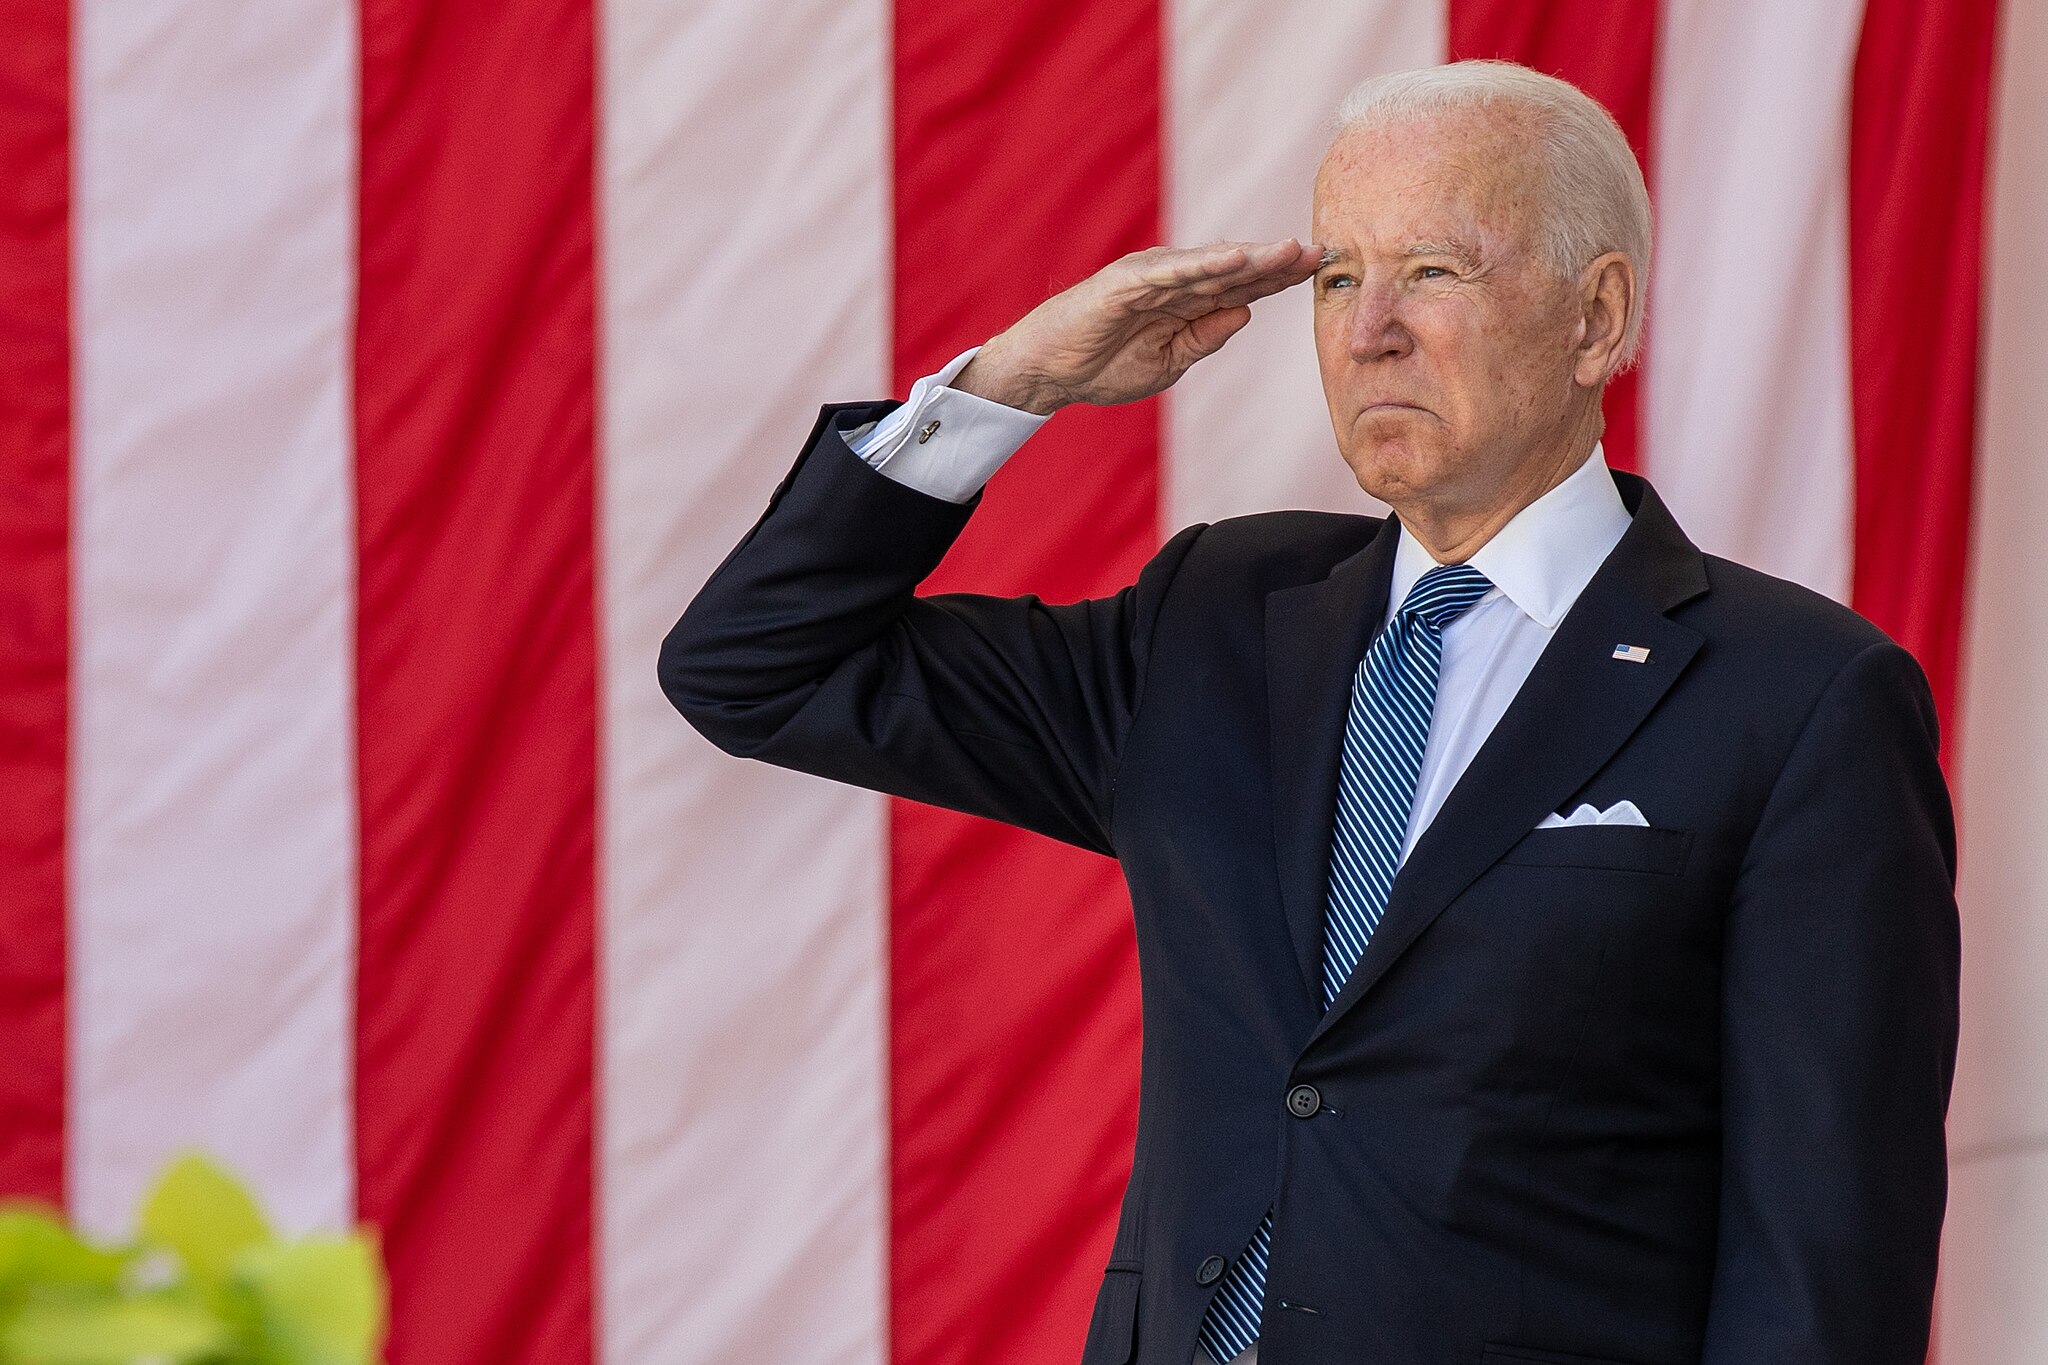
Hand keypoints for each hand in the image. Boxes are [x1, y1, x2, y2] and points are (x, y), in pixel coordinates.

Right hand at [953, 239, 1323, 414]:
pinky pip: (1172, 273)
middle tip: (1323, 251)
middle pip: (1236, 270)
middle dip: (1278, 262)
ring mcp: (1152, 278)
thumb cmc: (1104, 366)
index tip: (1321, 272)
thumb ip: (1205, 336)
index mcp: (1187, 302)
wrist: (1050, 372)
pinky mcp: (1127, 282)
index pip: (1243, 287)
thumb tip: (1245, 314)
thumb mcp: (1169, 362)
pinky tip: (1236, 260)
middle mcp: (1175, 281)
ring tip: (1291, 251)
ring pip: (1211, 265)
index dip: (1280, 279)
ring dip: (1252, 258)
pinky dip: (1204, 264)